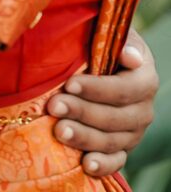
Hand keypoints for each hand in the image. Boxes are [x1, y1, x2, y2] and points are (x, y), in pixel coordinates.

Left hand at [47, 29, 157, 176]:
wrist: (105, 61)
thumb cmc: (104, 42)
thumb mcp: (113, 33)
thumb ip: (121, 41)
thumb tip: (131, 56)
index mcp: (145, 79)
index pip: (123, 89)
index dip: (96, 89)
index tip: (69, 83)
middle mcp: (143, 109)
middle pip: (114, 117)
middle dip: (81, 111)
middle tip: (54, 106)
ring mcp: (133, 132)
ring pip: (111, 140)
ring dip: (84, 137)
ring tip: (58, 131)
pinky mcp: (122, 147)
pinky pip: (116, 161)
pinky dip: (102, 165)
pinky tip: (85, 164)